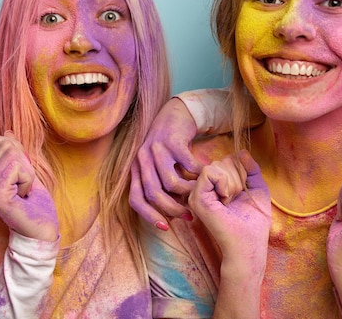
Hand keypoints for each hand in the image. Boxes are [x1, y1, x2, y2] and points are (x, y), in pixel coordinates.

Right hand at [0, 132, 58, 241]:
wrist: (41, 230)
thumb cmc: (36, 204)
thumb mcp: (26, 171)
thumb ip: (16, 154)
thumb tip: (7, 133)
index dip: (17, 151)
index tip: (22, 175)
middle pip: (5, 145)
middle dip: (24, 162)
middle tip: (24, 185)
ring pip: (12, 155)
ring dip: (27, 173)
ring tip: (23, 192)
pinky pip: (17, 168)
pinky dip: (28, 180)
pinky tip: (23, 197)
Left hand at [130, 98, 204, 228]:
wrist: (176, 113)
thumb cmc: (170, 147)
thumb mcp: (160, 166)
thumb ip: (161, 186)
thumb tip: (170, 214)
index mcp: (136, 168)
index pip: (135, 199)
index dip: (148, 216)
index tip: (166, 227)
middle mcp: (142, 159)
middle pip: (153, 194)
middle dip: (172, 209)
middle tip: (188, 215)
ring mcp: (156, 148)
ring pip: (171, 183)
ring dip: (188, 193)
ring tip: (199, 194)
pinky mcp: (173, 141)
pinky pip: (187, 167)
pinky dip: (199, 175)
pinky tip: (206, 175)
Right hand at [188, 151, 270, 261]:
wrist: (248, 245)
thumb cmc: (254, 222)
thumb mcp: (257, 188)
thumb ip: (251, 169)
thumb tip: (242, 151)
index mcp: (217, 186)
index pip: (227, 160)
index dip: (241, 171)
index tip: (244, 191)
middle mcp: (205, 188)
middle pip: (221, 160)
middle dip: (237, 176)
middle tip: (237, 198)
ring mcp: (198, 193)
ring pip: (216, 165)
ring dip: (232, 181)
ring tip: (231, 200)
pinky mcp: (197, 198)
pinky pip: (209, 172)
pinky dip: (223, 181)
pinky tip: (226, 198)